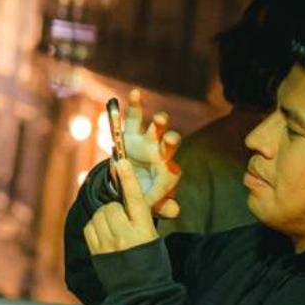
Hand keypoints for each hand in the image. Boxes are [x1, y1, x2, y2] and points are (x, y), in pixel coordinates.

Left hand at [84, 159, 165, 254]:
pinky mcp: (96, 251)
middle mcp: (125, 235)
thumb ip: (141, 219)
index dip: (128, 179)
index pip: (135, 199)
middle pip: (111, 207)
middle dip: (114, 208)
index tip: (121, 161)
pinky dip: (94, 226)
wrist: (141, 292)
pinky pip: (89, 227)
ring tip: (113, 228)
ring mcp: (109, 244)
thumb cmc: (151, 262)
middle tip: (122, 218)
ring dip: (104, 216)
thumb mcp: (153, 238)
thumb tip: (128, 201)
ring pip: (98, 215)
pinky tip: (104, 234)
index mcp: (144, 230)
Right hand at [118, 87, 183, 214]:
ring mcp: (147, 141)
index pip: (168, 174)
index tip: (160, 184)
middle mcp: (160, 153)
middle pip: (169, 146)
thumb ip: (162, 207)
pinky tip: (135, 93)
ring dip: (159, 124)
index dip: (165, 178)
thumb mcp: (151, 203)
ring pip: (156, 130)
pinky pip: (133, 117)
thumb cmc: (143, 192)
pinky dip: (134, 105)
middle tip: (170, 139)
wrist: (129, 180)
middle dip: (170, 142)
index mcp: (166, 172)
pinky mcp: (132, 133)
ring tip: (159, 119)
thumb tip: (175, 211)